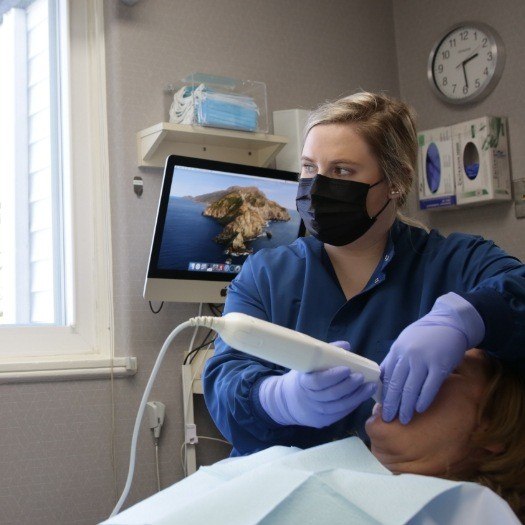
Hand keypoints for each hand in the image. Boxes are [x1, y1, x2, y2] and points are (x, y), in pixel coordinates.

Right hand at [258, 341, 376, 427]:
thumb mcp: (308, 365)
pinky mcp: (324, 421)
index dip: (333, 376)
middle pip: (332, 394)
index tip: (347, 369)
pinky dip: (353, 404)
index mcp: (303, 382)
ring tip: (369, 387)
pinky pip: (341, 413)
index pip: (318, 381)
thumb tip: (346, 346)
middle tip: (361, 376)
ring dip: (357, 396)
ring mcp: (317, 412)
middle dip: (349, 386)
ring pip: (339, 406)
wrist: (288, 401)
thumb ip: (326, 354)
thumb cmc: (303, 378)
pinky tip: (362, 396)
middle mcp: (309, 399)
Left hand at [380, 293, 484, 424]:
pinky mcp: (439, 366)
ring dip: (406, 406)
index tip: (380, 408)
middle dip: (391, 404)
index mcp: (397, 351)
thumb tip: (381, 379)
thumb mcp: (403, 342)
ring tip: (403, 419)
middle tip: (388, 419)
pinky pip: (429, 387)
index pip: (386, 377)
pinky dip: (423, 399)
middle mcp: (407, 356)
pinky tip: (419, 409)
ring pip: (411, 389)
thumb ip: (393, 359)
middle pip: (396, 385)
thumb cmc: (424, 335)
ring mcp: (423, 361)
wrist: (448, 323)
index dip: (383, 394)